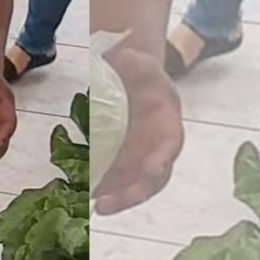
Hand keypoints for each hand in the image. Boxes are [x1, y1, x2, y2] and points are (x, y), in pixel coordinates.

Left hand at [93, 47, 184, 214]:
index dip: (163, 156)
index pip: (170, 141)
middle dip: (133, 192)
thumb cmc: (135, 68)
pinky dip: (108, 190)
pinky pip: (120, 179)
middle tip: (106, 204)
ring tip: (95, 207)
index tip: (153, 170)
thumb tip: (114, 53)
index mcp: (166, 116)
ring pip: (137, 183)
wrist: (131, 75)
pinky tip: (89, 197)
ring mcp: (144, 153)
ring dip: (118, 198)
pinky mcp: (127, 158)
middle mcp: (159, 141)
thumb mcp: (131, 57)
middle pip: (155, 174)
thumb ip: (124, 58)